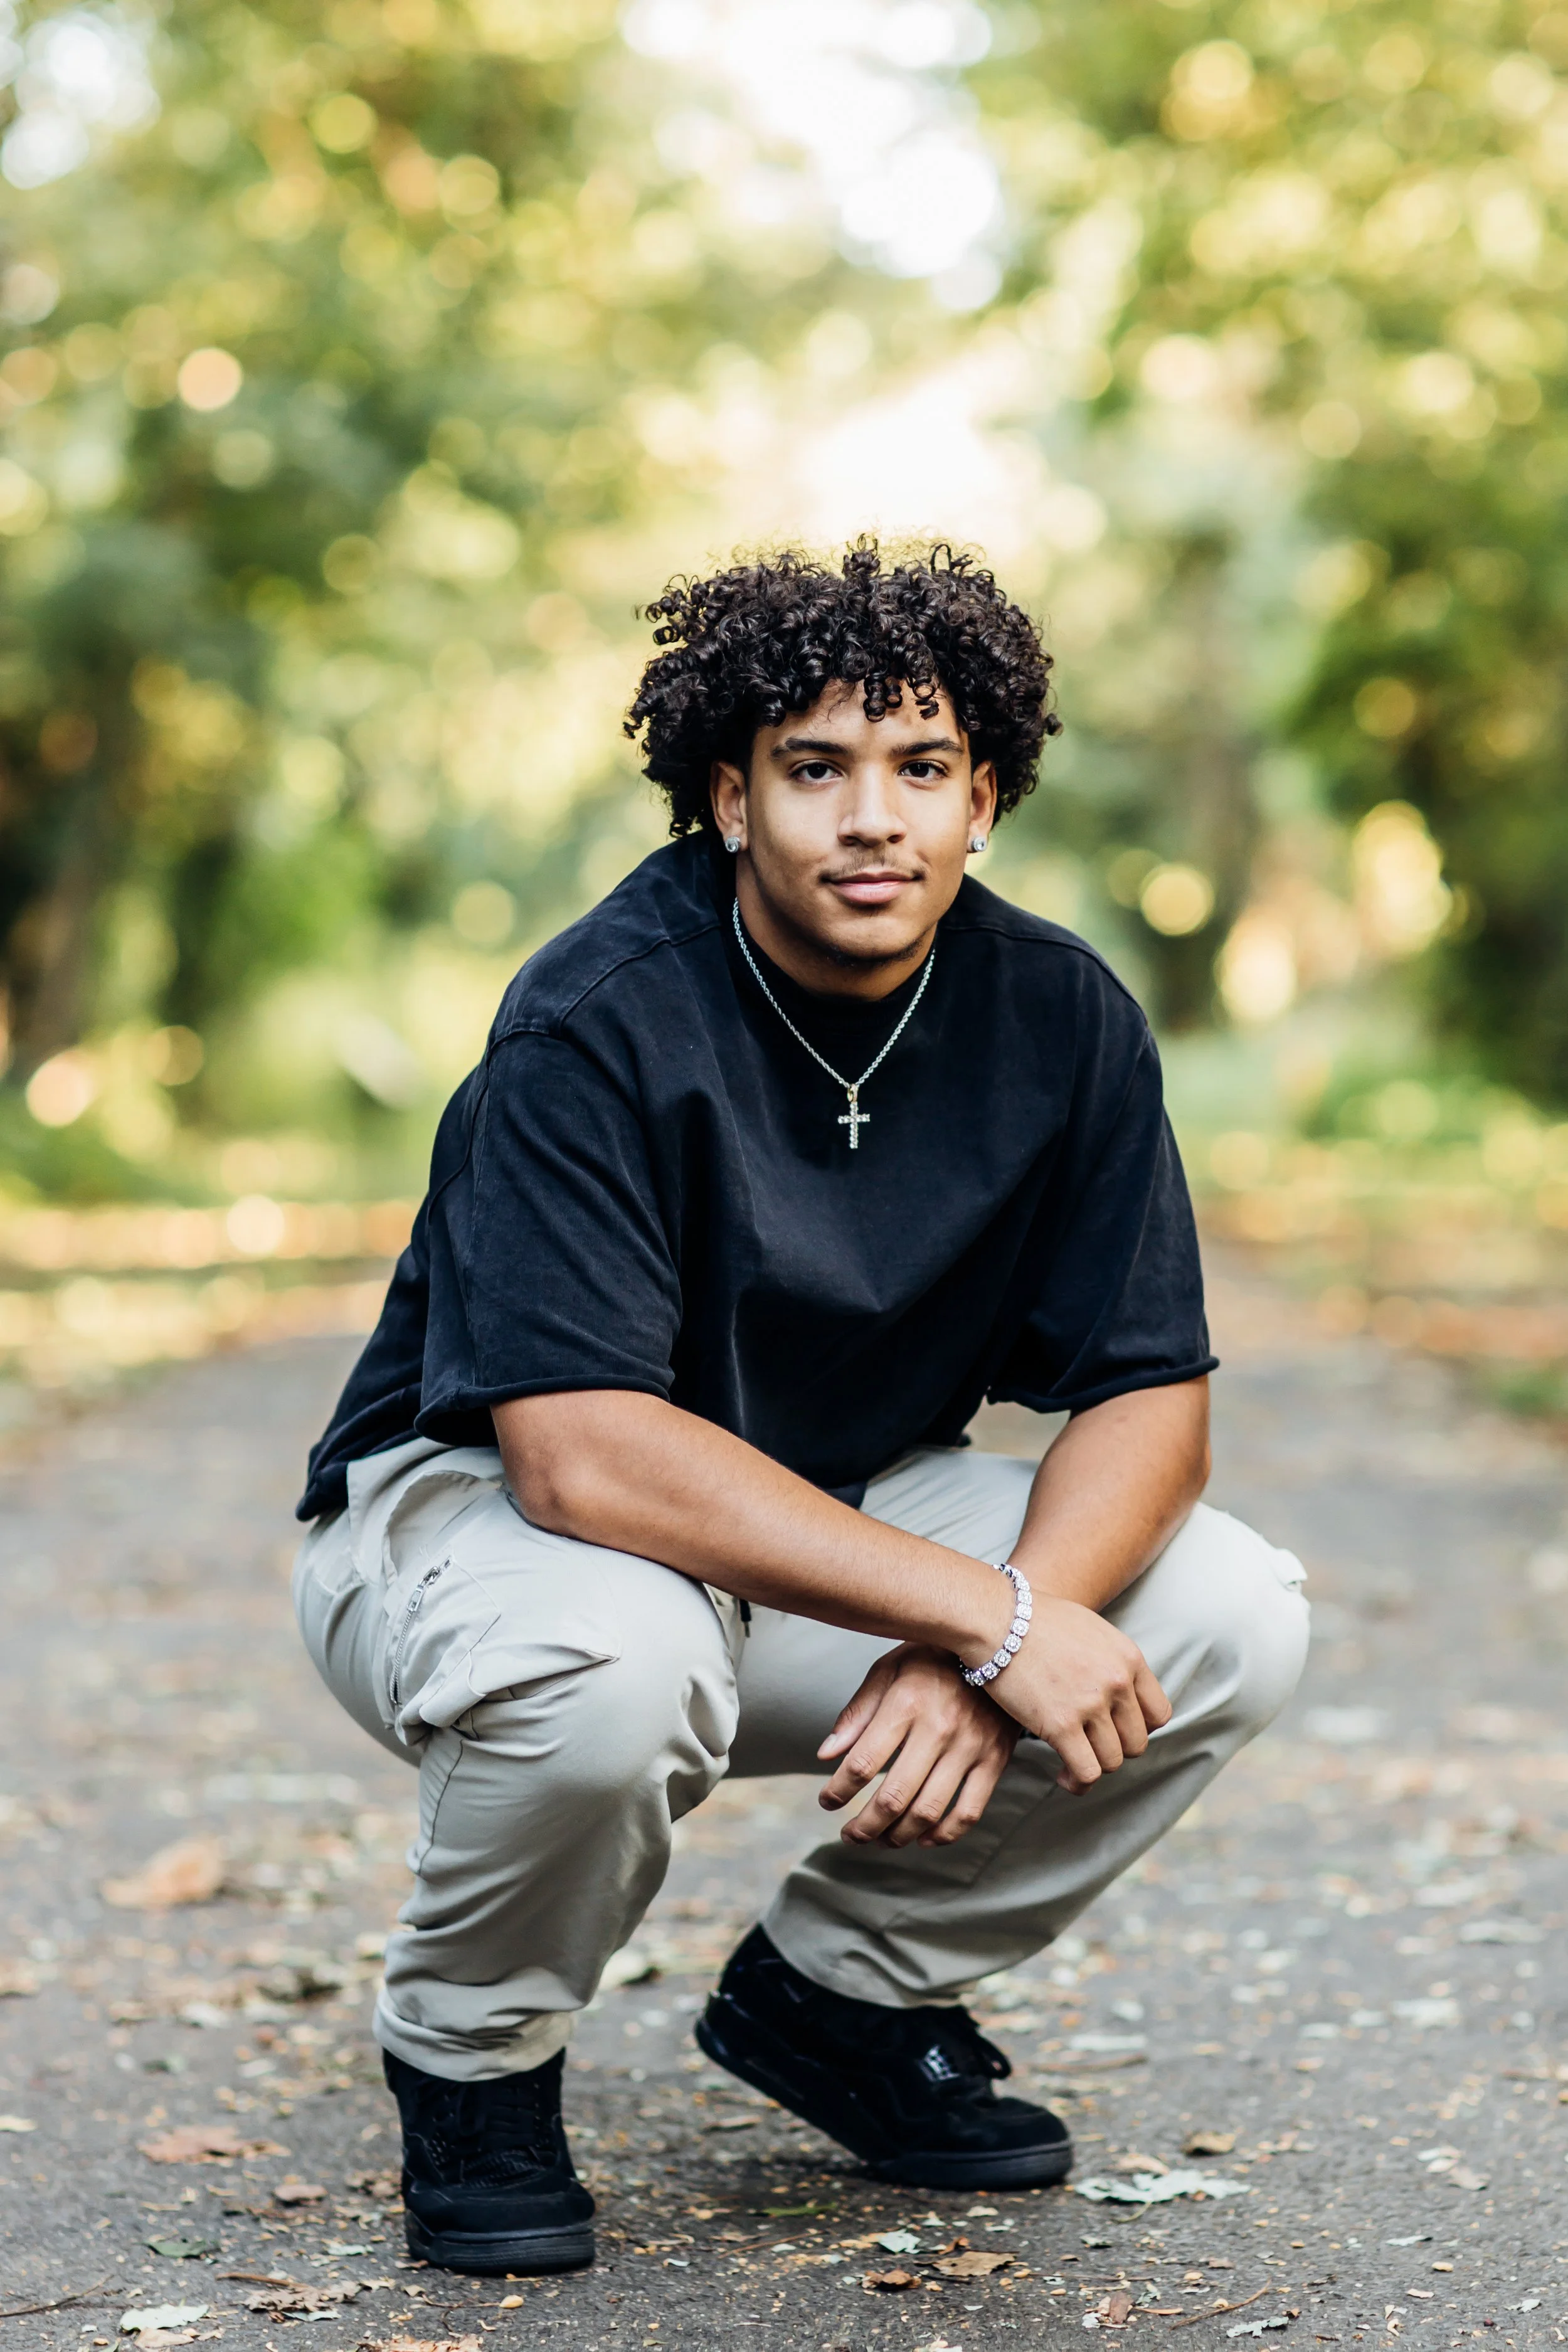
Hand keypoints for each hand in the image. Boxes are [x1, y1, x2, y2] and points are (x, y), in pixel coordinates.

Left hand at [816, 1645, 1019, 1846]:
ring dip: (898, 1836)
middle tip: (850, 1835)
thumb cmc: (932, 1658)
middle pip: (894, 1797)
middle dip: (864, 1826)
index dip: (838, 1791)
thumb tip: (825, 1755)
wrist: (999, 1644)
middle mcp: (938, 1727)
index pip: (862, 1763)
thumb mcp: (889, 1670)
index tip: (827, 1801)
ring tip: (882, 1839)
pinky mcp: (995, 1759)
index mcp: (905, 1702)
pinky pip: (969, 1812)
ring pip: (929, 1812)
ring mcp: (970, 1746)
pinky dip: (944, 1835)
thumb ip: (857, 1713)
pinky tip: (924, 1838)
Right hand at [983, 1594, 1170, 1792]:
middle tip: (1090, 1745)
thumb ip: (1112, 1661)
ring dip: (1094, 1765)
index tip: (1116, 1730)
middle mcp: (1117, 1682)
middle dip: (1114, 1749)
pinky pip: (1087, 1772)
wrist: (998, 1618)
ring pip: (1112, 1761)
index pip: (1158, 1714)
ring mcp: (1090, 1705)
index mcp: (1129, 1658)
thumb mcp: (1092, 1630)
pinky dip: (1077, 1781)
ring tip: (1073, 1761)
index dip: (1139, 1729)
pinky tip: (1062, 1774)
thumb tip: (1119, 1691)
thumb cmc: (1037, 1620)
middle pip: (1137, 1742)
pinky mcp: (1061, 1725)